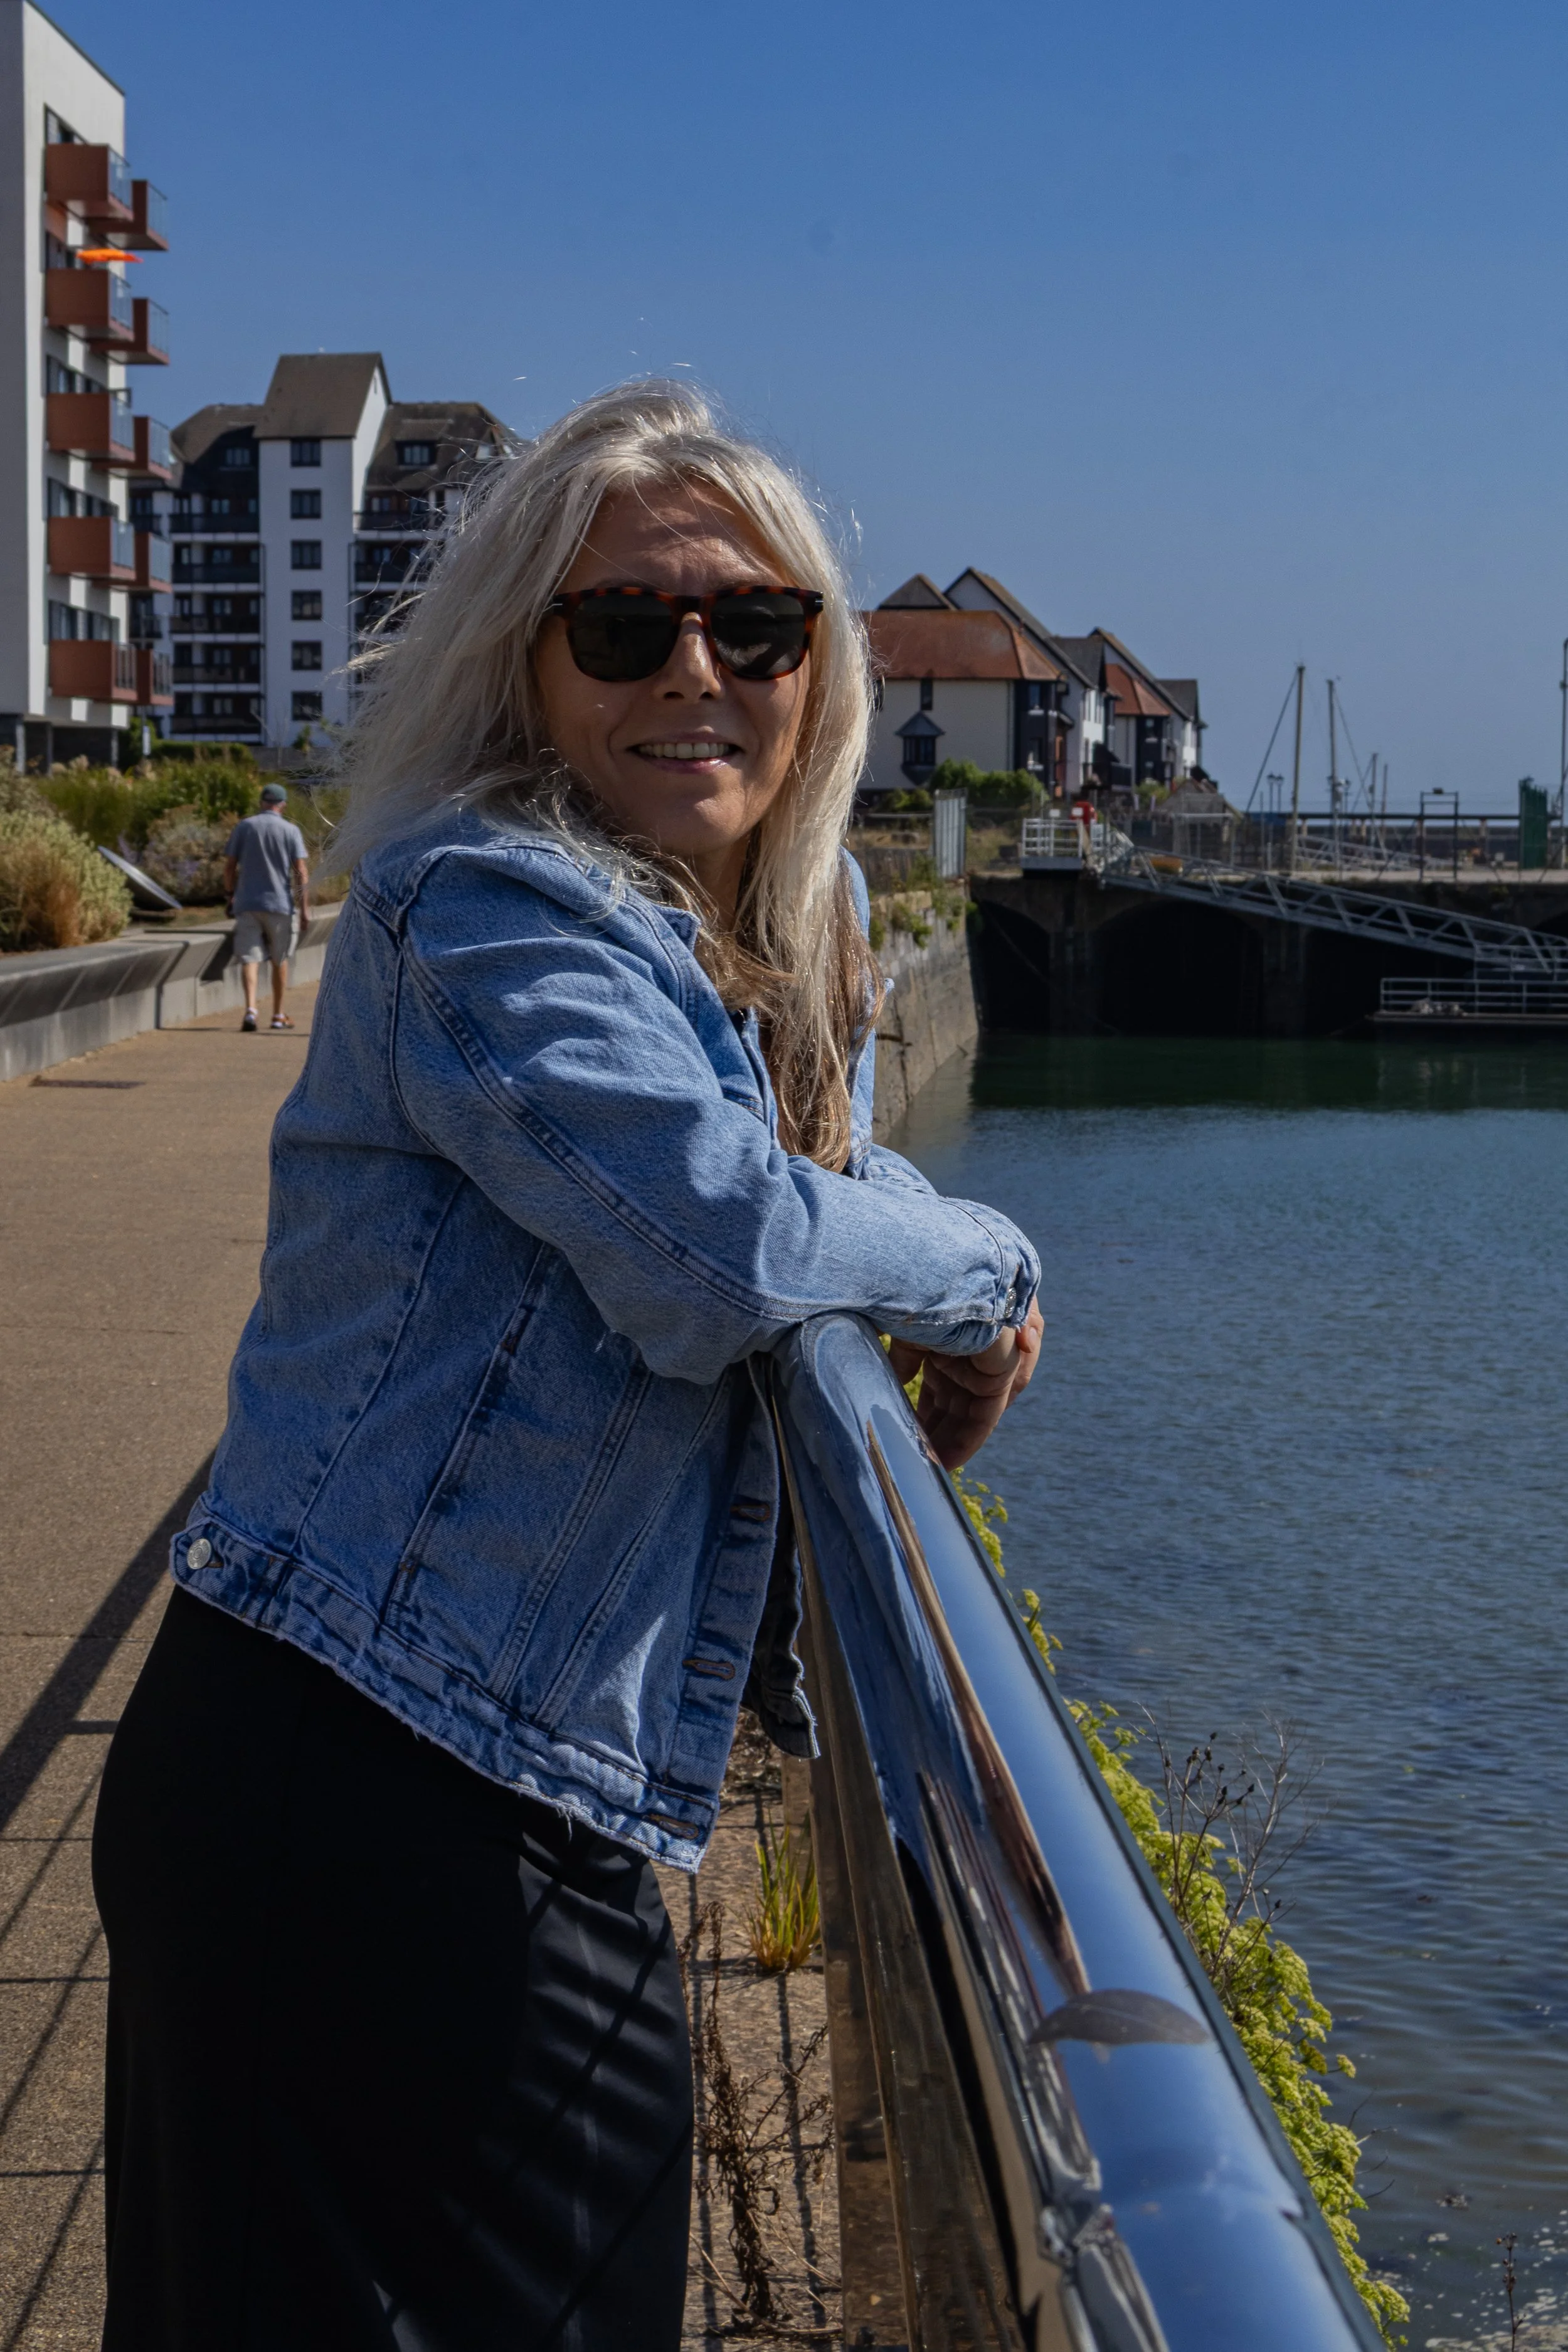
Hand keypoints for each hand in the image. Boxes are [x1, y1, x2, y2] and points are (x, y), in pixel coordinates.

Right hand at [888, 1297, 1042, 1470]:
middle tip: (915, 1461)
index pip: (942, 1384)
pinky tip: (945, 1460)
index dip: (926, 1411)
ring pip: (972, 1413)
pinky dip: (968, 1439)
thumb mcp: (909, 1331)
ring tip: (927, 1468)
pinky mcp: (1005, 1371)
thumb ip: (904, 1359)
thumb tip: (892, 1381)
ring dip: (950, 1441)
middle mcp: (975, 1352)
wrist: (945, 1267)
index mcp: (954, 1338)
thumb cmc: (922, 1289)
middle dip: (937, 1432)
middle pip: (957, 1403)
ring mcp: (991, 1361)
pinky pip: (987, 1415)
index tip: (907, 1433)